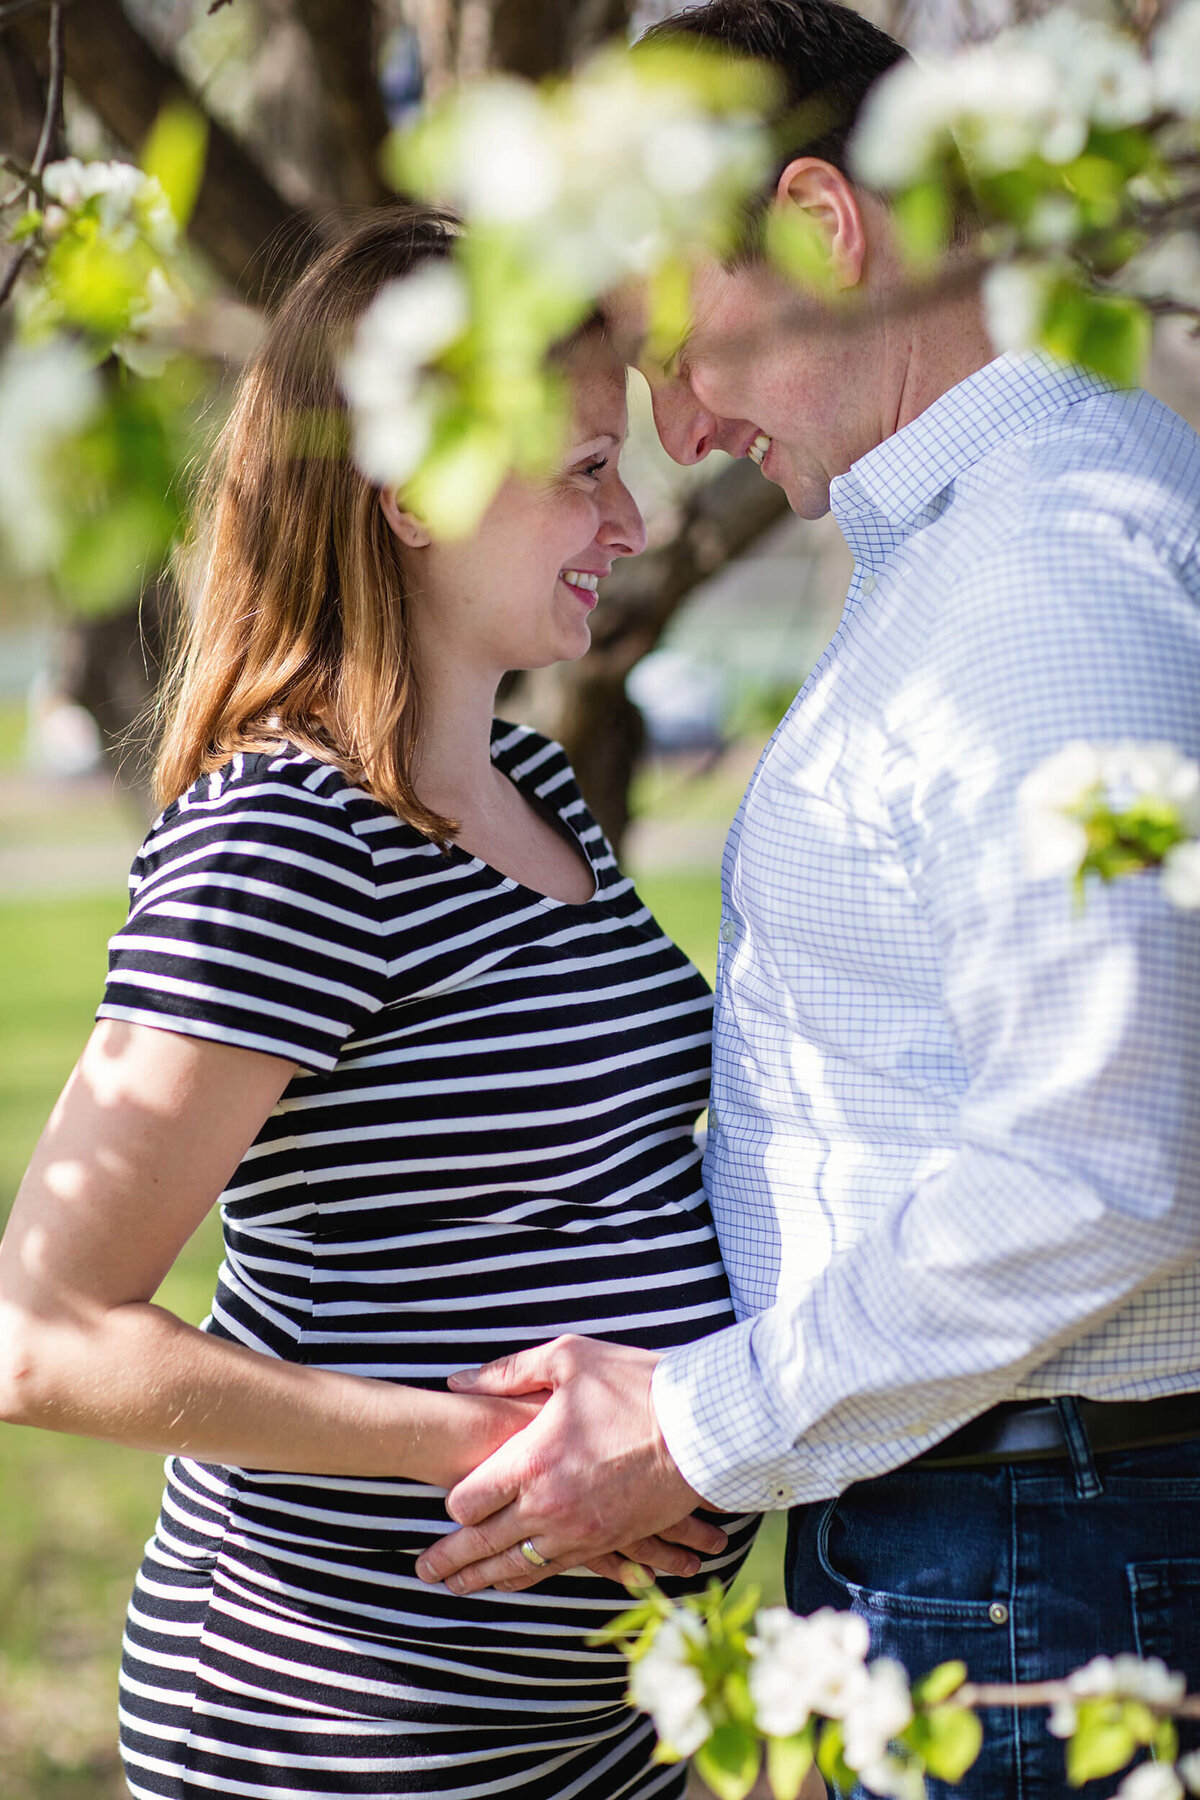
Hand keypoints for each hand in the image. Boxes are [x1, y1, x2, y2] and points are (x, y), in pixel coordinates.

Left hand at [414, 1335, 724, 1593]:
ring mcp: (579, 1531)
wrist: (702, 1428)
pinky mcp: (607, 1542)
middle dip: (449, 1560)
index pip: (469, 1499)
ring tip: (456, 1588)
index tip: (446, 1503)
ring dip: (482, 1579)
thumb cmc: (636, 1386)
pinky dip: (528, 1579)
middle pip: (482, 1544)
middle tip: (422, 1573)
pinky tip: (513, 1583)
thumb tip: (459, 1381)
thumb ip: (508, 1372)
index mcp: (532, 1460)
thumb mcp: (569, 1360)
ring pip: (516, 1567)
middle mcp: (548, 1505)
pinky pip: (556, 1570)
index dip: (452, 1505)